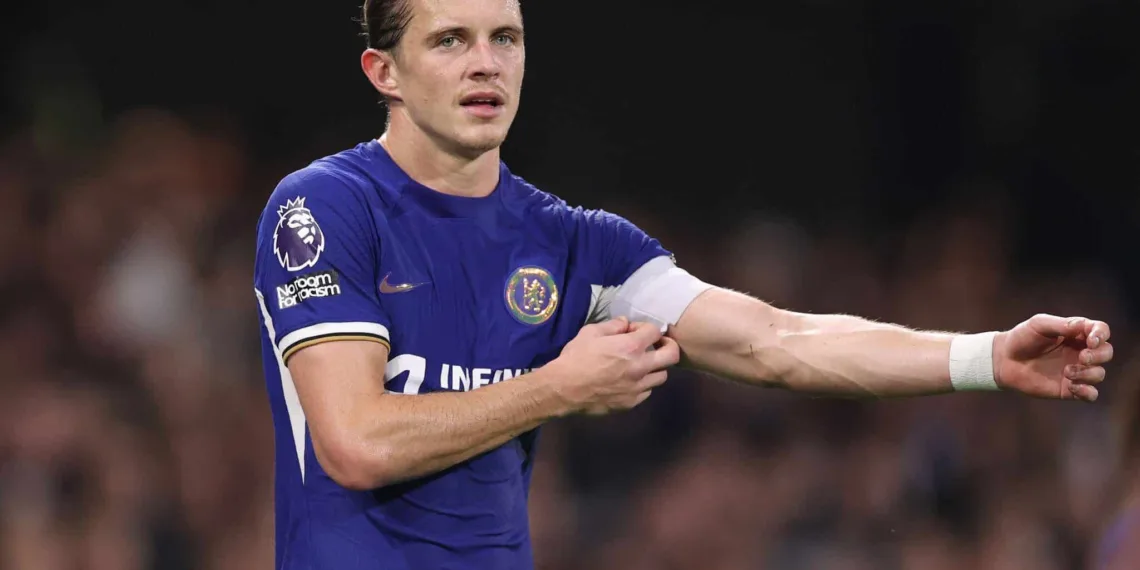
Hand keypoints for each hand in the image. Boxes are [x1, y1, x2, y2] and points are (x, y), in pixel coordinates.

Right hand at [546, 317, 680, 414]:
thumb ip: (613, 325)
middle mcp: (641, 367)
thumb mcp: (591, 332)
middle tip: (656, 345)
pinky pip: (647, 391)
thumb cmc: (576, 357)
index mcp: (631, 347)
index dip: (645, 328)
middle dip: (668, 346)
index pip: (655, 331)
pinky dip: (643, 384)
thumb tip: (626, 324)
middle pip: (672, 355)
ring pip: (662, 376)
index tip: (634, 331)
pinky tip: (630, 380)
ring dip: (655, 367)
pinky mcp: (631, 402)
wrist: (564, 389)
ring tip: (642, 365)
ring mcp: (638, 387)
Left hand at [993, 314, 1112, 401]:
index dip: (1101, 335)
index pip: (1101, 331)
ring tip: (1067, 372)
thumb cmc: (1021, 338)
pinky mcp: (1068, 388)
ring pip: (1099, 374)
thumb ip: (1061, 325)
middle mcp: (1079, 351)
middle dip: (1099, 356)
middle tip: (1082, 357)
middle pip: (1106, 353)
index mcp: (1075, 334)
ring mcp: (1075, 371)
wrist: (1004, 360)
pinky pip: (1090, 394)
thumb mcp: (1039, 325)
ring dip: (1088, 373)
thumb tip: (1083, 327)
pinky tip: (1072, 387)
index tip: (1091, 340)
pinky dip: (1087, 392)